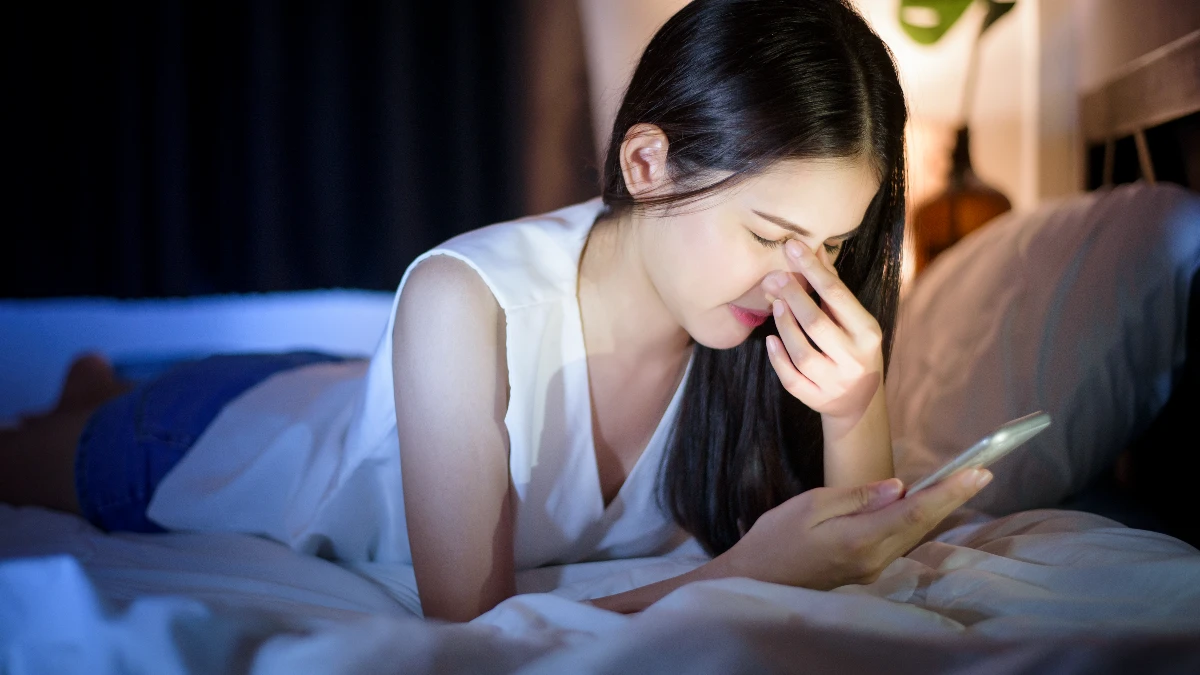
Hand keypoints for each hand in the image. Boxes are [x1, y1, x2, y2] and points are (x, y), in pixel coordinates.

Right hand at [720, 467, 991, 589]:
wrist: (756, 579)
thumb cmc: (775, 538)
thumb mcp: (810, 505)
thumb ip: (855, 497)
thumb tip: (897, 488)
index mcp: (860, 539)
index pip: (915, 512)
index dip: (950, 491)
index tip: (978, 472)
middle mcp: (873, 558)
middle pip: (922, 525)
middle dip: (954, 497)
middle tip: (983, 471)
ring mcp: (870, 568)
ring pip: (913, 534)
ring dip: (937, 509)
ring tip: (961, 483)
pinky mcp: (864, 570)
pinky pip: (898, 541)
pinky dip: (915, 521)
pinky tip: (922, 506)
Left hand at [762, 239, 883, 420]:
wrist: (860, 402)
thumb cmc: (854, 349)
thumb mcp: (854, 321)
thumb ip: (833, 290)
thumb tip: (813, 251)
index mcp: (868, 333)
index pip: (837, 296)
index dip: (813, 269)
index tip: (792, 246)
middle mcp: (854, 359)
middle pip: (816, 324)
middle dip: (793, 297)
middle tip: (775, 277)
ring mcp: (835, 382)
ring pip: (802, 353)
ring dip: (784, 325)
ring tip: (775, 304)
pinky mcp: (816, 399)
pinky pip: (791, 379)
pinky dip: (778, 359)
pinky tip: (770, 340)